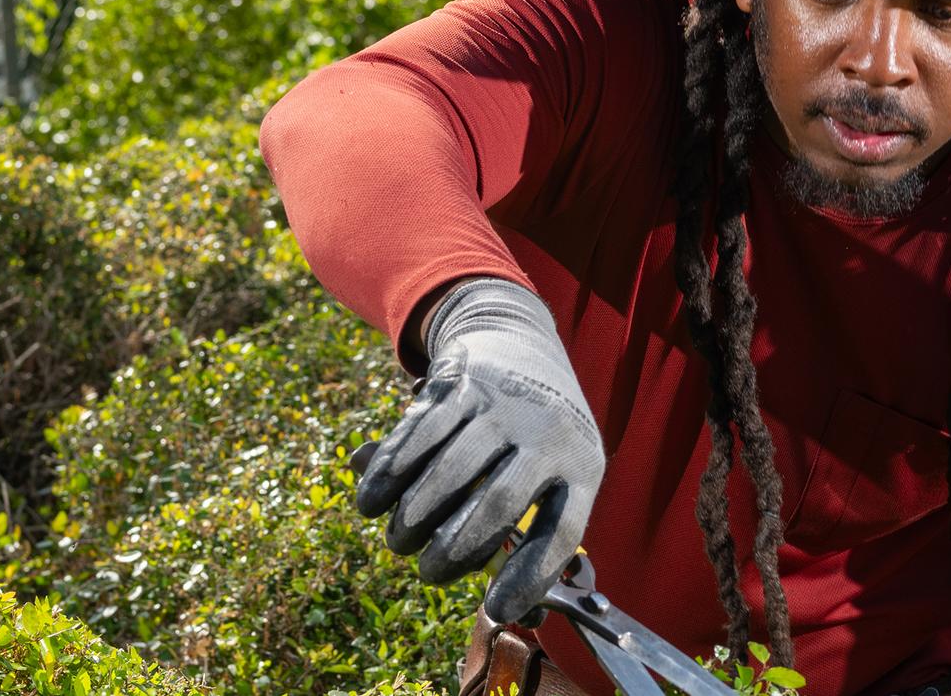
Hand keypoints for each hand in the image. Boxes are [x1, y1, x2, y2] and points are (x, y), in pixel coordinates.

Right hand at [355, 278, 604, 623]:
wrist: (518, 340)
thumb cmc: (535, 436)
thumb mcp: (549, 472)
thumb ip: (518, 533)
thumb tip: (503, 606)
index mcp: (581, 463)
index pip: (560, 529)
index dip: (529, 576)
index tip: (497, 609)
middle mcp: (547, 430)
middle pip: (500, 502)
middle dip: (456, 549)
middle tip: (429, 573)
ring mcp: (503, 402)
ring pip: (453, 469)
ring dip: (417, 515)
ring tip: (400, 542)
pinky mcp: (462, 381)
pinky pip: (420, 432)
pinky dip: (390, 471)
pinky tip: (370, 501)